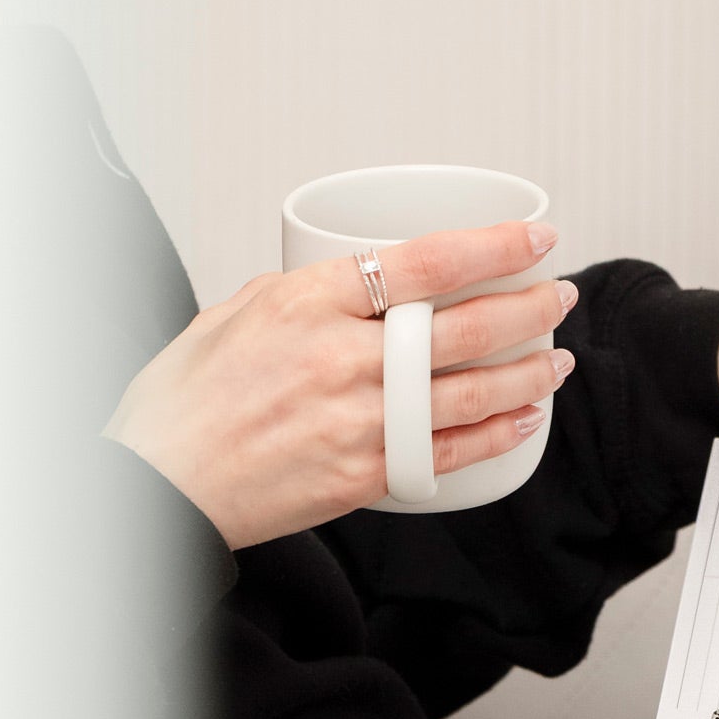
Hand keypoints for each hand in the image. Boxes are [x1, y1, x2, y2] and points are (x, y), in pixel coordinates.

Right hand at [106, 220, 576, 548]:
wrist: (159, 482)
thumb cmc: (184, 401)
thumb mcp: (235, 312)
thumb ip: (307, 293)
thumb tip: (364, 280)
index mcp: (309, 301)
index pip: (427, 261)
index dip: (496, 245)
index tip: (535, 236)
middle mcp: (342, 357)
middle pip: (465, 326)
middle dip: (529, 307)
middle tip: (560, 294)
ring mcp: (359, 420)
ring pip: (473, 391)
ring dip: (530, 372)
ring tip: (558, 358)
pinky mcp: (364, 474)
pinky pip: (451, 451)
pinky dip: (497, 433)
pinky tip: (524, 418)